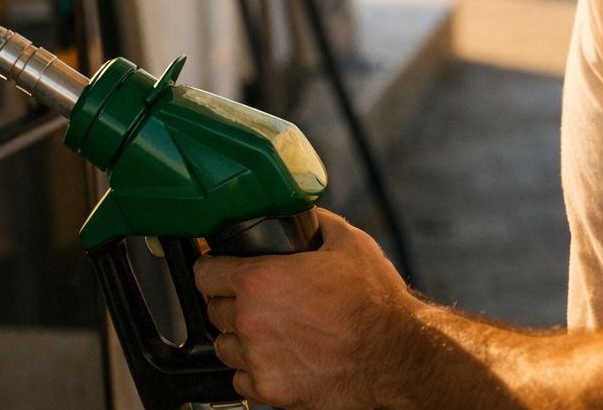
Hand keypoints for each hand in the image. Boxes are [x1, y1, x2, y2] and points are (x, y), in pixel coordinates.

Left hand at [193, 208, 417, 408]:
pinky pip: (241, 379)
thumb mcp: (346, 242)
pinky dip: (253, 369)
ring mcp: (259, 360)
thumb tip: (299, 212)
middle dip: (231, 302)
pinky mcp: (272, 391)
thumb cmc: (375, 302)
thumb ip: (313, 222)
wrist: (398, 356)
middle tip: (260, 300)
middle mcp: (250, 321)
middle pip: (213, 309)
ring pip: (224, 346)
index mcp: (259, 281)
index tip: (220, 270)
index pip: (204, 273)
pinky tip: (277, 356)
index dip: (213, 268)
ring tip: (269, 329)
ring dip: (240, 336)